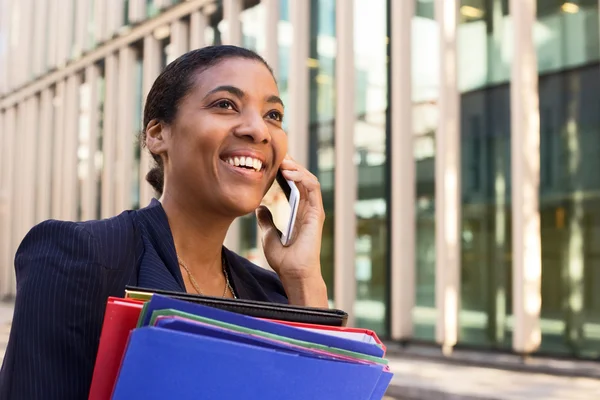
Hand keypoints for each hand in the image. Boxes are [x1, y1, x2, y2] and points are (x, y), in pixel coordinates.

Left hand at [256, 156, 328, 307]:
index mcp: (299, 212)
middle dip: (291, 165)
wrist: (293, 273)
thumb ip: (266, 220)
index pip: (294, 186)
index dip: (286, 172)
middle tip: (277, 154)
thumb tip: (260, 208)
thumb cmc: (284, 259)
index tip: (271, 162)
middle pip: (302, 180)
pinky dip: (302, 177)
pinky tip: (289, 172)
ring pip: (309, 180)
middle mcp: (308, 209)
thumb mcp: (268, 235)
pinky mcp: (317, 213)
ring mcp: (314, 210)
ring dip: (296, 168)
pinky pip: (313, 189)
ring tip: (283, 160)